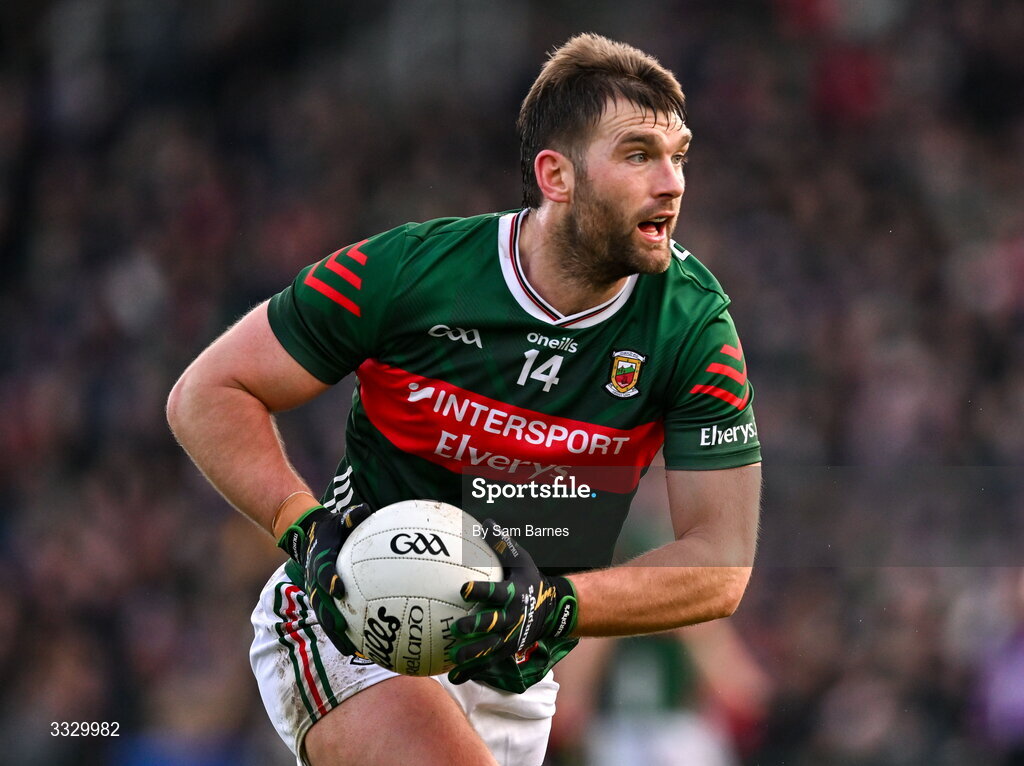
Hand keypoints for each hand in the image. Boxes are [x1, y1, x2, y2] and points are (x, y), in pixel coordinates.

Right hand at [278, 503, 373, 655]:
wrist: (309, 536)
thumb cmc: (332, 527)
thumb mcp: (339, 518)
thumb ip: (351, 516)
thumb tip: (363, 510)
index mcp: (320, 561)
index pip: (323, 572)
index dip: (329, 580)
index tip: (339, 588)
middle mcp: (315, 581)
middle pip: (320, 603)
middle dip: (330, 617)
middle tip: (342, 630)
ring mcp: (317, 593)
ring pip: (324, 617)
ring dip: (336, 635)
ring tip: (352, 652)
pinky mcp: (323, 601)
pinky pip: (333, 619)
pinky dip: (344, 635)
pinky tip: (361, 649)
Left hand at [448, 519, 577, 684]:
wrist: (552, 609)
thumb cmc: (529, 579)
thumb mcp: (521, 560)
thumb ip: (502, 544)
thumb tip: (485, 521)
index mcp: (514, 593)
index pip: (496, 592)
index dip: (480, 591)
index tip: (463, 588)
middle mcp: (513, 617)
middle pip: (494, 624)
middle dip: (476, 626)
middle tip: (457, 627)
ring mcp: (511, 637)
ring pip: (491, 648)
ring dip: (472, 654)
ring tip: (454, 657)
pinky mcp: (508, 651)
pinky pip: (489, 663)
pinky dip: (472, 671)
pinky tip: (453, 677)